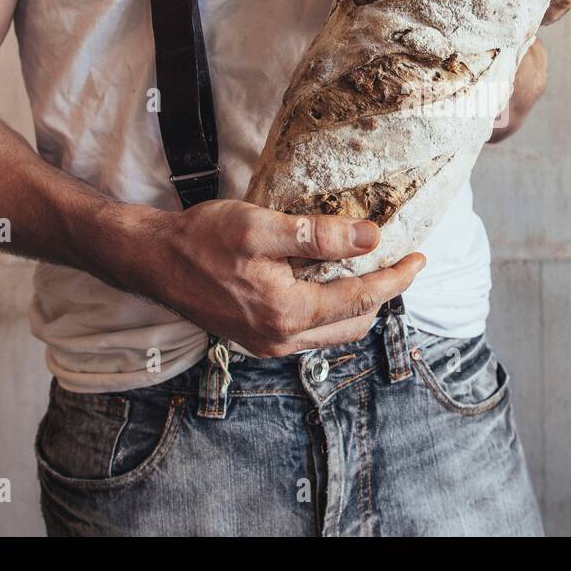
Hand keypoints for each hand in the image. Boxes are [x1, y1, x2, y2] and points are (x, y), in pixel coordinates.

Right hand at [123, 200, 424, 356]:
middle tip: (398, 263)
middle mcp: (281, 338)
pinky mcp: (256, 339)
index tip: (419, 256)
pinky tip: (330, 282)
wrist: (151, 260)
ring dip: (358, 305)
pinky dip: (331, 310)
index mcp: (287, 313)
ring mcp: (268, 344)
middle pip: (355, 323)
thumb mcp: (260, 227)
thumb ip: (317, 236)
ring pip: (334, 333)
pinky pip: (311, 332)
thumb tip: (371, 238)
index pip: (362, 299)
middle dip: (383, 294)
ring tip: (370, 271)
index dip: (396, 278)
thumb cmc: (201, 239)